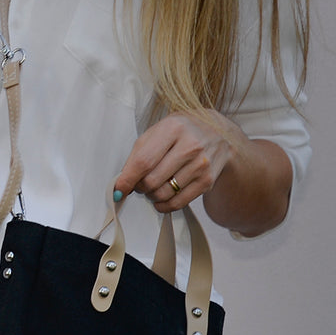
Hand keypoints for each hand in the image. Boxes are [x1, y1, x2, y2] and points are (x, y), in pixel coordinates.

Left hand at [113, 110, 243, 213]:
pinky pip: (178, 203)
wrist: (217, 133)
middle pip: (152, 181)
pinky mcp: (207, 180)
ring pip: (163, 194)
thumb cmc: (180, 132)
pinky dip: (164, 205)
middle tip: (140, 184)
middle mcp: (191, 145)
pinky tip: (161, 198)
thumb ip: (136, 156)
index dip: (127, 180)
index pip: (143, 162)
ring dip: (151, 195)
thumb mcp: (156, 133)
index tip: (118, 190)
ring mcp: (201, 164)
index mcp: (173, 128)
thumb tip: (122, 184)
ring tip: (153, 186)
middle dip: (139, 187)